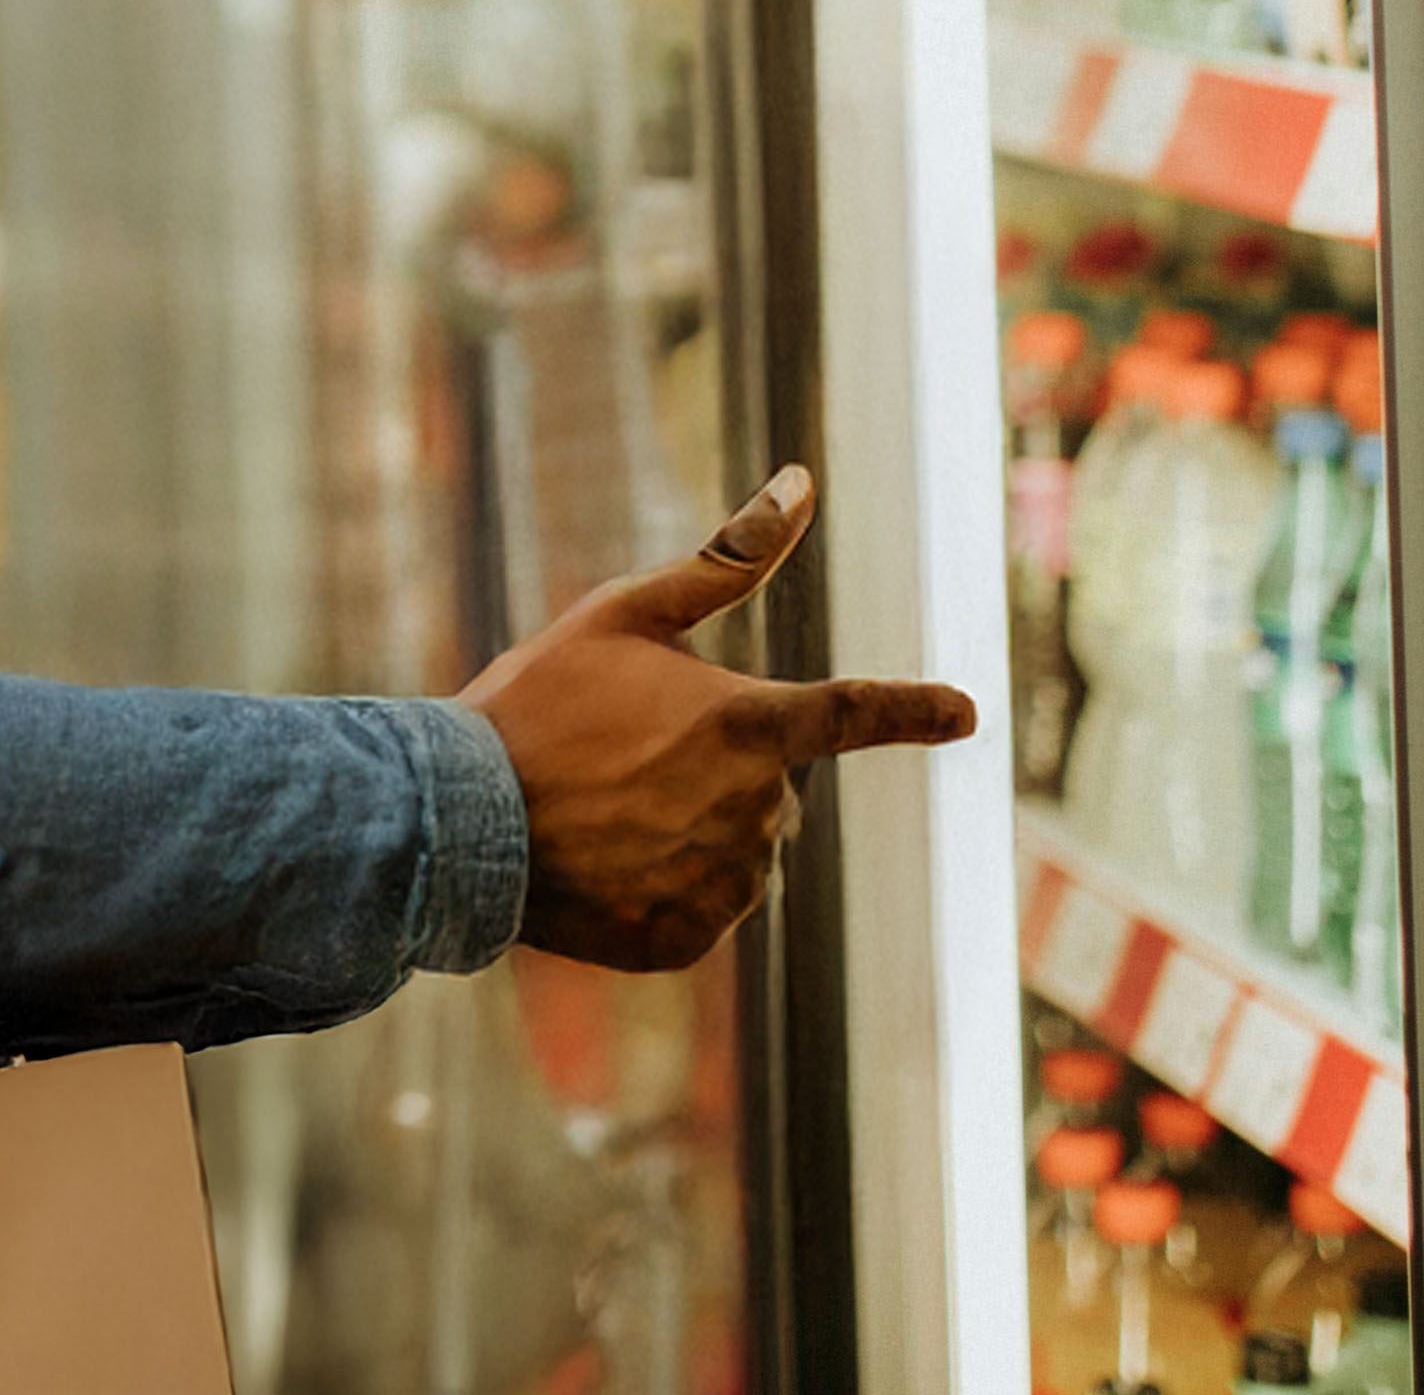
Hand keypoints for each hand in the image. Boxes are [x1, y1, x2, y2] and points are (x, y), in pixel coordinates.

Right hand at [454, 465, 977, 972]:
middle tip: (621, 751)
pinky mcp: (688, 942)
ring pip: (738, 850)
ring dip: (691, 827)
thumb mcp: (627, 612)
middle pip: (767, 784)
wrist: (456, 821)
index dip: (914, 710)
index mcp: (749, 724)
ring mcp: (724, 885)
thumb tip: (802, 481)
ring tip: (604, 808)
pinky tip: (605, 863)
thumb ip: (729, 557)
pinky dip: (664, 885)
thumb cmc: (541, 700)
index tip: (967, 713)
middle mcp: (754, 812)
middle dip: (716, 764)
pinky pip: (702, 907)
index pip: (854, 712)